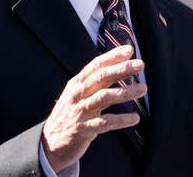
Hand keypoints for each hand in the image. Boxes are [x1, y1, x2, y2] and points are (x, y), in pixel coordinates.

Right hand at [41, 45, 145, 171]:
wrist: (50, 143)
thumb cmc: (70, 115)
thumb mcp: (77, 94)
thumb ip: (94, 82)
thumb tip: (118, 66)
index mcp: (77, 84)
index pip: (96, 65)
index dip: (113, 56)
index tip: (129, 50)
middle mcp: (78, 94)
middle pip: (101, 77)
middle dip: (121, 69)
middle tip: (140, 64)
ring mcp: (80, 111)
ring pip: (104, 97)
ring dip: (125, 92)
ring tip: (143, 88)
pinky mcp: (83, 129)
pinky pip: (105, 123)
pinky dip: (121, 120)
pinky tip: (135, 118)